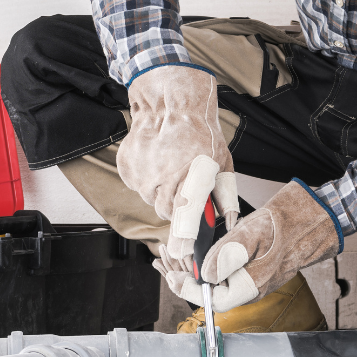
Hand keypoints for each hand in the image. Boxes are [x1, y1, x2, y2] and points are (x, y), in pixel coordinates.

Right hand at [117, 64, 239, 263]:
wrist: (169, 103)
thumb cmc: (201, 133)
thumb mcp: (223, 163)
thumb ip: (226, 196)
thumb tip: (228, 223)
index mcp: (193, 177)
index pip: (186, 217)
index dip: (184, 238)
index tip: (182, 252)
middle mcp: (165, 179)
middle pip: (167, 214)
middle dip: (177, 207)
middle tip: (184, 184)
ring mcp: (143, 176)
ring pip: (152, 200)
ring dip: (162, 191)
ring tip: (171, 167)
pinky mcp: (128, 171)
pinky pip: (139, 187)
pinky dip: (148, 180)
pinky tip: (157, 160)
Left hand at [159, 180, 341, 310]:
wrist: (322, 214)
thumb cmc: (294, 219)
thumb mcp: (255, 232)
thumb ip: (227, 254)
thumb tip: (205, 275)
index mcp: (254, 283)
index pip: (215, 302)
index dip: (191, 291)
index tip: (174, 275)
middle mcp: (255, 286)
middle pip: (214, 295)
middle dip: (188, 282)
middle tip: (167, 264)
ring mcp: (257, 278)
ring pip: (220, 284)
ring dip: (197, 273)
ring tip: (177, 257)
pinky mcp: (258, 267)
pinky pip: (229, 273)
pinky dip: (211, 265)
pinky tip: (202, 252)